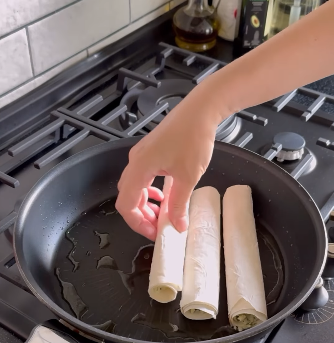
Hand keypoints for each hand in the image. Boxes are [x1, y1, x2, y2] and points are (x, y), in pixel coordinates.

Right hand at [116, 92, 219, 239]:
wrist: (200, 110)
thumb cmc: (193, 138)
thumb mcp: (188, 177)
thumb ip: (179, 204)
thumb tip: (177, 226)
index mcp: (139, 168)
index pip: (126, 204)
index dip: (138, 223)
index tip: (155, 232)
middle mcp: (135, 161)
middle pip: (128, 197)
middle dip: (142, 215)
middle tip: (160, 226)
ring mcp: (142, 155)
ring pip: (135, 187)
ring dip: (147, 204)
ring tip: (164, 214)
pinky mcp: (150, 151)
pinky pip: (143, 177)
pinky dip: (150, 191)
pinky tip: (164, 195)